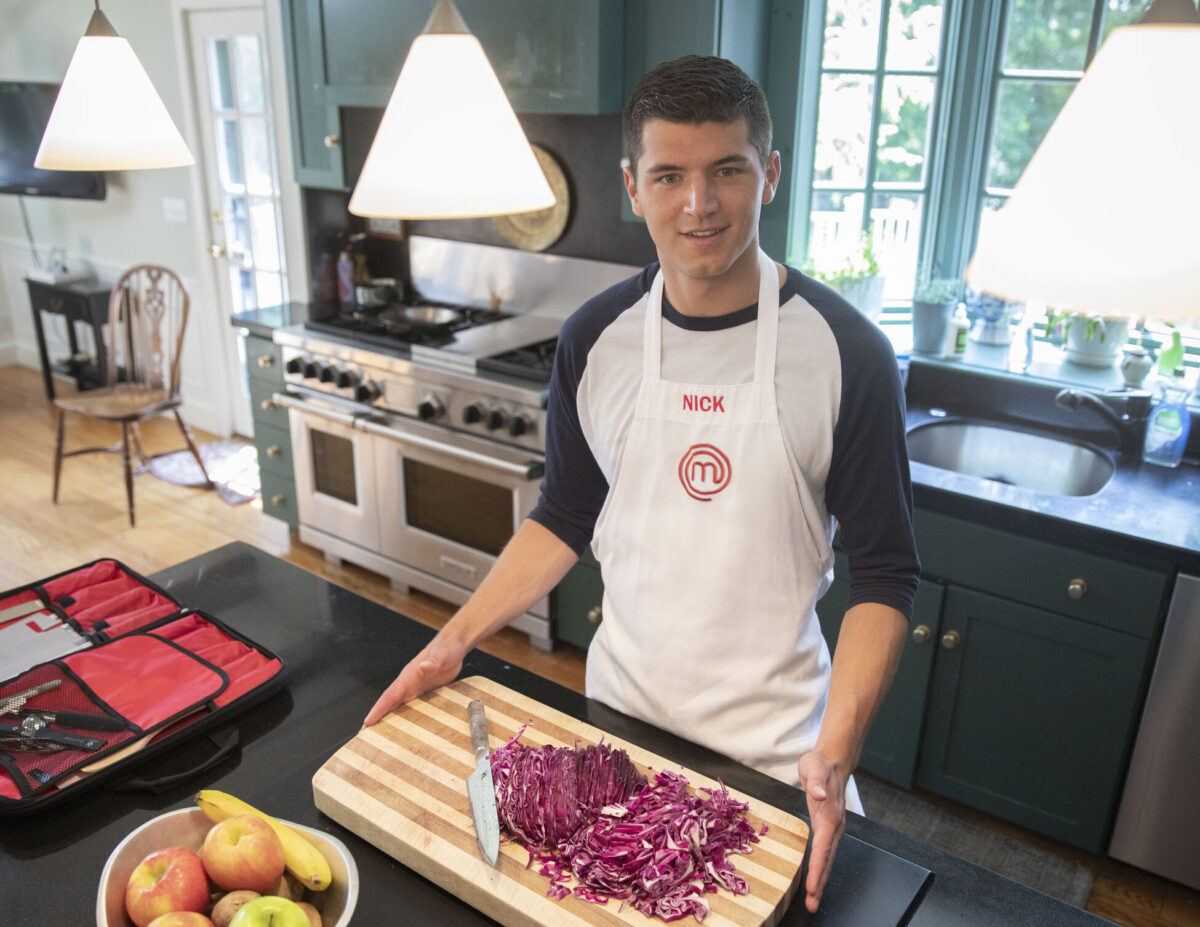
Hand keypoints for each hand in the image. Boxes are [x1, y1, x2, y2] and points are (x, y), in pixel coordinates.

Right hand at [362, 634, 464, 727]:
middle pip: (388, 704)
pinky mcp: (424, 693)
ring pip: (397, 707)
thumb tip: (424, 666)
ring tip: (378, 736)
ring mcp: (415, 689)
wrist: (454, 645)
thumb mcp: (441, 655)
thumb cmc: (446, 648)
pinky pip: (411, 707)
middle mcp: (409, 684)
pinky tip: (403, 728)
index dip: (378, 709)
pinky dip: (404, 718)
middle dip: (376, 718)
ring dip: (387, 720)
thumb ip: (433, 661)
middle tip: (364, 735)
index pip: (389, 695)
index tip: (367, 722)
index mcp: (409, 676)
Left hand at [797, 751, 847, 913]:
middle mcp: (834, 825)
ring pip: (828, 858)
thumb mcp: (814, 768)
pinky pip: (824, 852)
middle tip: (813, 904)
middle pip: (828, 859)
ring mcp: (833, 827)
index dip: (818, 868)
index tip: (813, 887)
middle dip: (821, 883)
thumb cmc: (820, 765)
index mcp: (830, 815)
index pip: (823, 847)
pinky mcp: (827, 826)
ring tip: (814, 899)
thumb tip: (817, 794)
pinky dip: (821, 867)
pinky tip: (816, 878)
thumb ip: (816, 781)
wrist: (832, 761)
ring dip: (822, 879)